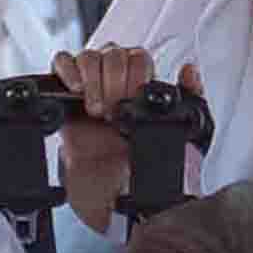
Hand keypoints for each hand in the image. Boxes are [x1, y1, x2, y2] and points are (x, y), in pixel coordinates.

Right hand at [51, 44, 198, 231]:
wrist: (111, 199)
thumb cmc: (143, 170)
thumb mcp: (180, 135)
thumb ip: (191, 101)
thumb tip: (190, 70)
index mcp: (141, 89)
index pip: (138, 57)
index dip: (134, 74)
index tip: (131, 99)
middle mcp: (115, 85)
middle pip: (113, 53)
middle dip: (112, 80)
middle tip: (112, 110)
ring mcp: (90, 90)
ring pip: (88, 56)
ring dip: (92, 78)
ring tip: (96, 110)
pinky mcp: (64, 100)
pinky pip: (62, 64)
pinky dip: (67, 70)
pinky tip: (75, 89)